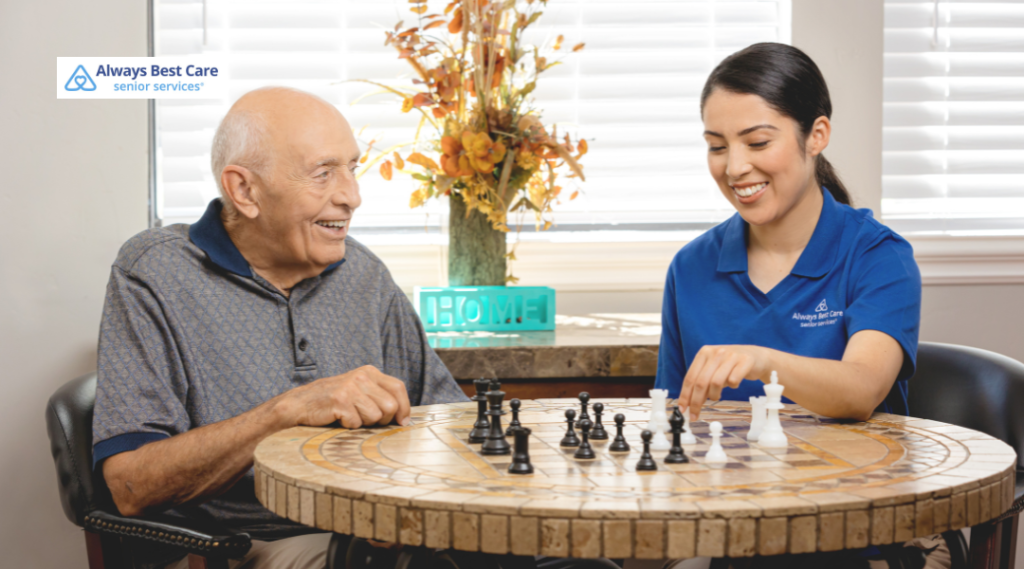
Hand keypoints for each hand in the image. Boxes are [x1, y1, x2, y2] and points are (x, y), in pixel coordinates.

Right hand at [285, 365, 411, 428]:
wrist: (300, 404)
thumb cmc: (334, 402)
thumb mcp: (359, 391)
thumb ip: (380, 397)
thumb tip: (404, 417)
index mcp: (369, 372)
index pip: (398, 388)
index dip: (404, 408)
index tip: (402, 422)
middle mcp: (362, 376)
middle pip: (390, 406)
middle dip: (382, 420)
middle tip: (366, 420)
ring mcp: (350, 387)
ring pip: (375, 417)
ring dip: (364, 423)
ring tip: (350, 416)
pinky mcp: (340, 400)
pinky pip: (357, 423)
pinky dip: (349, 426)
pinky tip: (338, 418)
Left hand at [678, 345, 770, 420]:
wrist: (756, 356)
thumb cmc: (731, 366)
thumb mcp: (713, 369)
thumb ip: (702, 383)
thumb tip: (690, 404)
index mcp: (704, 353)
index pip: (690, 378)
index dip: (685, 395)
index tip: (683, 409)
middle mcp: (716, 352)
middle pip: (701, 382)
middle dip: (696, 402)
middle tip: (696, 415)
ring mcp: (731, 356)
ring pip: (716, 383)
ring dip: (714, 395)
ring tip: (716, 396)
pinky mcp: (745, 361)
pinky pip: (734, 381)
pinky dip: (732, 387)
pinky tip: (734, 384)